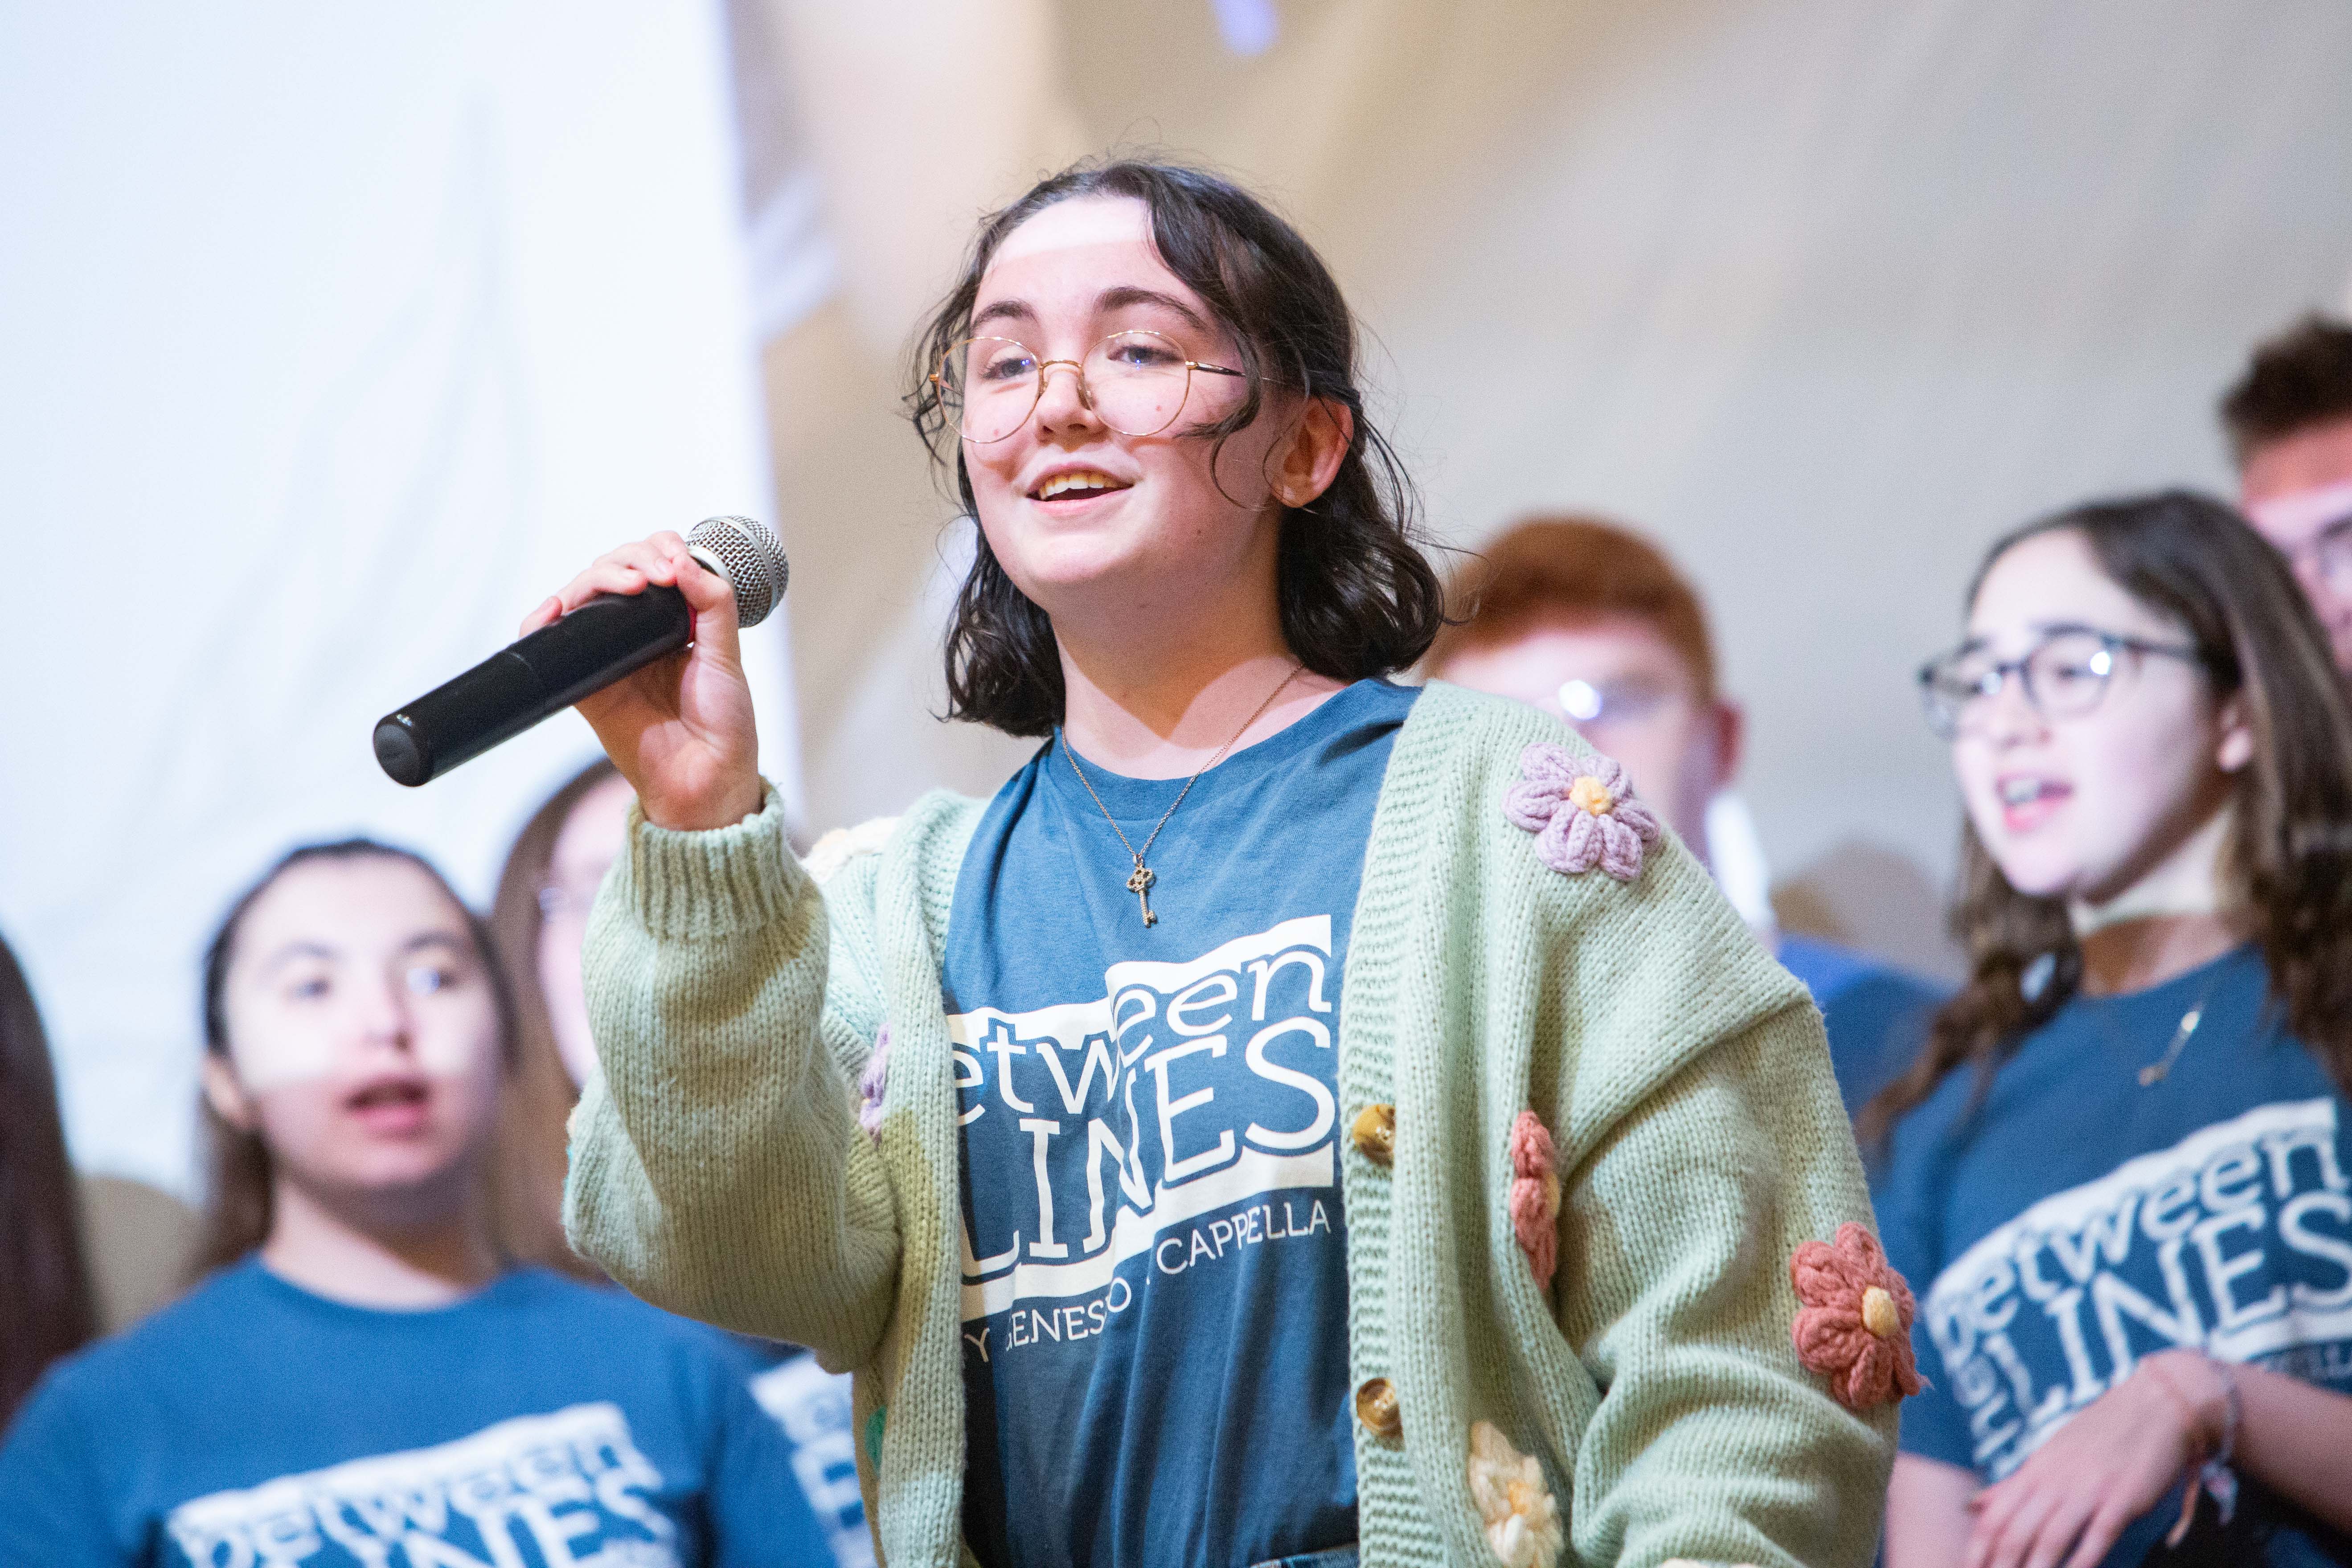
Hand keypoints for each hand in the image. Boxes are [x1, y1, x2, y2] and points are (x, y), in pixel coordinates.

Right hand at [522, 533, 762, 830]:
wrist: (706, 779)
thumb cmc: (723, 724)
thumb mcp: (727, 655)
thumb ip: (713, 604)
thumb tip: (683, 560)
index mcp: (673, 621)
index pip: (653, 564)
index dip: (658, 550)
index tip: (674, 559)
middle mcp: (636, 632)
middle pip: (614, 571)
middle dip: (631, 559)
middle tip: (656, 576)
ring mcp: (607, 655)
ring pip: (583, 595)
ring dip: (597, 577)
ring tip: (628, 584)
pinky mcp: (583, 683)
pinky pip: (550, 643)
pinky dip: (541, 620)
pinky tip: (556, 608)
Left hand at [1963, 1350, 2222, 1567]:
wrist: (2153, 1405)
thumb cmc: (2100, 1432)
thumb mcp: (2050, 1455)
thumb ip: (2014, 1485)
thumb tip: (1973, 1504)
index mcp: (2036, 1471)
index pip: (1996, 1515)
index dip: (1980, 1547)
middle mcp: (2056, 1480)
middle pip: (2017, 1531)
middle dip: (2002, 1564)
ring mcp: (2089, 1489)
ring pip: (2052, 1536)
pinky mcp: (2123, 1498)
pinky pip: (2098, 1535)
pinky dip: (2083, 1560)